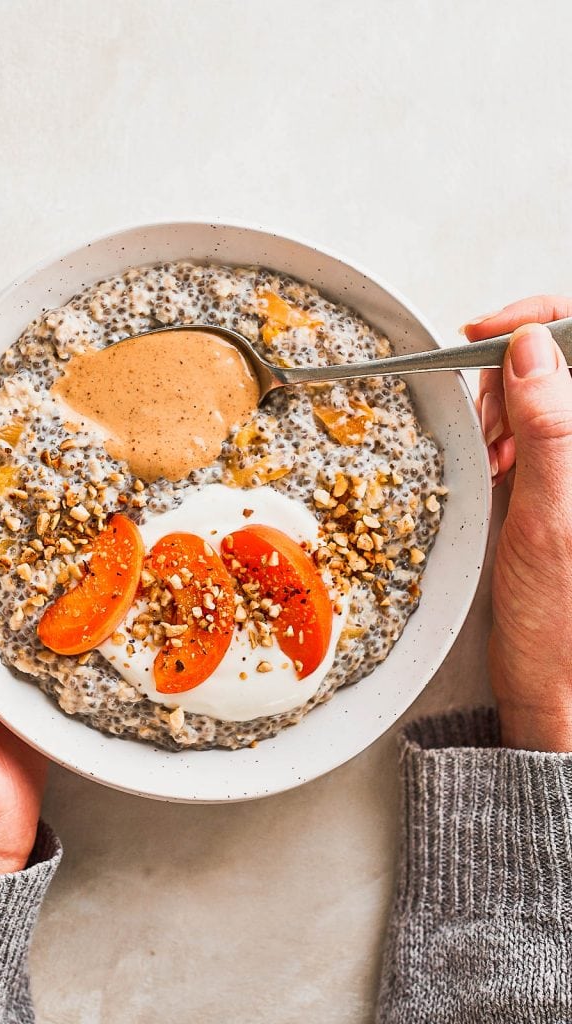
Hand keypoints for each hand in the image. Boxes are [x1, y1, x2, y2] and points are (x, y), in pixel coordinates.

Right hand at [463, 297, 571, 750]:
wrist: (558, 680)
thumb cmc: (561, 620)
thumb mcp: (551, 519)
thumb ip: (552, 428)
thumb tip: (534, 349)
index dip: (543, 324)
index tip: (489, 336)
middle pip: (564, 361)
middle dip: (515, 376)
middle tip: (491, 427)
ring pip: (543, 389)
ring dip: (505, 407)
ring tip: (492, 456)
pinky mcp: (564, 476)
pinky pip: (532, 424)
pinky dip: (503, 432)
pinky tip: (496, 466)